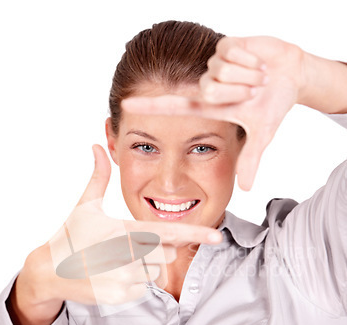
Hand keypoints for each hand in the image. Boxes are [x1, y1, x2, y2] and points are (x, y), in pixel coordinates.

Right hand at [29, 145, 222, 308]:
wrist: (48, 271)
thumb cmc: (70, 235)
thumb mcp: (85, 206)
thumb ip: (99, 177)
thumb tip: (96, 146)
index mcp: (124, 230)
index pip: (168, 232)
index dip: (195, 234)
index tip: (216, 237)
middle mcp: (127, 255)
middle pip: (167, 253)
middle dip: (157, 249)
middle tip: (129, 247)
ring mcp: (124, 278)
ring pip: (156, 272)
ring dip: (144, 267)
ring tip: (117, 261)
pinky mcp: (121, 296)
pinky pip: (144, 289)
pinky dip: (134, 284)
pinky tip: (112, 276)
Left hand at [122, 36, 304, 190]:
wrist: (292, 75)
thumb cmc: (273, 104)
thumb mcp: (261, 134)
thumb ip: (250, 159)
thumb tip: (247, 188)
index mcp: (209, 106)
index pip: (173, 107)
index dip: (150, 107)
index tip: (126, 105)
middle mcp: (206, 85)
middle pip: (210, 89)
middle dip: (240, 92)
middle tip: (255, 94)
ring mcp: (215, 64)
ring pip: (222, 70)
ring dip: (248, 77)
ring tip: (258, 79)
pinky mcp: (226, 43)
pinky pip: (233, 52)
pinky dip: (251, 60)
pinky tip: (258, 62)